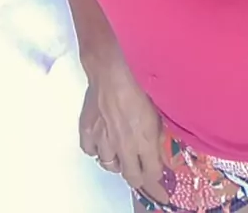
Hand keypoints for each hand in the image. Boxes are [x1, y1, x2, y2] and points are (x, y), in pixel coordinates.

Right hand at [79, 60, 162, 188]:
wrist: (112, 70)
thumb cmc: (140, 83)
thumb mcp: (157, 108)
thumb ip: (158, 132)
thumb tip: (159, 145)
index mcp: (145, 141)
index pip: (152, 174)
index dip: (156, 176)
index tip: (158, 175)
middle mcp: (124, 146)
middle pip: (131, 177)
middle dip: (138, 175)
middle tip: (140, 168)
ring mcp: (104, 140)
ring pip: (110, 165)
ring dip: (117, 160)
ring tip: (121, 149)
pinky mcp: (88, 132)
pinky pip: (91, 151)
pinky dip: (97, 149)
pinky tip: (103, 139)